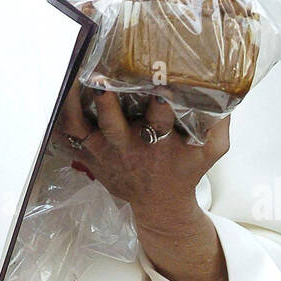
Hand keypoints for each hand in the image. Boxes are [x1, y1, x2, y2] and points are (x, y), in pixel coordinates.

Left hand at [55, 85, 232, 280]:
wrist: (160, 204)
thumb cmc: (186, 168)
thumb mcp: (212, 149)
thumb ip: (220, 120)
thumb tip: (229, 84)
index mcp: (161, 142)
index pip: (162, 121)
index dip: (160, 104)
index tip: (160, 86)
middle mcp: (129, 146)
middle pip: (114, 125)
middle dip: (108, 103)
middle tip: (101, 80)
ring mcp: (104, 151)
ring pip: (81, 128)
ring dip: (72, 105)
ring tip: (67, 76)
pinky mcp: (87, 154)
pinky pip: (64, 136)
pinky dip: (55, 117)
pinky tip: (51, 92)